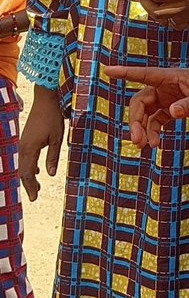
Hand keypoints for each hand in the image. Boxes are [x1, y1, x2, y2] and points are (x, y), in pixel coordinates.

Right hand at [19, 86, 64, 200]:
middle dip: (28, 184)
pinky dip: (29, 167)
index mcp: (29, 148)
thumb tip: (50, 175)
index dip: (30, 187)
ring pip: (22, 164)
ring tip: (37, 187)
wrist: (45, 99)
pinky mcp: (25, 139)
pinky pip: (24, 157)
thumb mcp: (56, 138)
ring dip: (28, 176)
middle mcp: (22, 147)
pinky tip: (36, 171)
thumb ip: (52, 157)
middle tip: (36, 196)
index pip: (27, 173)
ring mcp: (22, 142)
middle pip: (22, 171)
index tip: (34, 198)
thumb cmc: (53, 117)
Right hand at [106, 50, 188, 148]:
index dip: (125, 73)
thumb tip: (171, 112)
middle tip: (138, 141)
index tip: (106, 70)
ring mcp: (169, 98)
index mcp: (171, 77)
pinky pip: (157, 121)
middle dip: (135, 121)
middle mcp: (166, 87)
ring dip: (143, 129)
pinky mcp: (175, 109)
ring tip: (147, 147)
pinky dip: (153, 132)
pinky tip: (156, 144)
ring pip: (146, 114)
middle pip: (140, 102)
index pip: (144, 74)